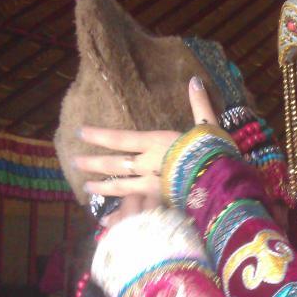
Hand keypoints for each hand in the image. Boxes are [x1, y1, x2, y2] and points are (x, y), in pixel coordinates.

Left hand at [76, 77, 218, 209]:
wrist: (221, 183)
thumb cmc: (214, 153)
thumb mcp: (208, 126)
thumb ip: (199, 104)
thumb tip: (194, 80)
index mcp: (156, 143)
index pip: (120, 138)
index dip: (99, 135)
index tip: (80, 133)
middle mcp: (148, 164)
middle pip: (115, 164)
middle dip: (93, 163)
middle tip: (75, 162)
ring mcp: (153, 186)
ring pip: (121, 186)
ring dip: (102, 187)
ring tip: (87, 187)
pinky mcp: (161, 203)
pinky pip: (135, 207)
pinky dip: (120, 212)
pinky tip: (108, 216)